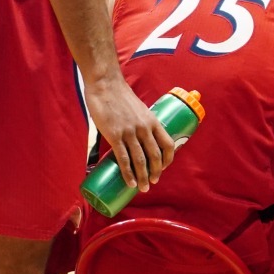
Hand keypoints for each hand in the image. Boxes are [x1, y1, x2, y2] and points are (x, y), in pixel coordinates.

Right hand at [85, 70, 175, 191]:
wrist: (105, 85)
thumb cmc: (120, 97)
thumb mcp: (139, 110)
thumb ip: (141, 124)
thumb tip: (138, 139)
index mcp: (153, 121)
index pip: (168, 144)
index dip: (168, 159)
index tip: (163, 168)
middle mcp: (144, 128)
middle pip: (155, 156)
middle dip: (155, 173)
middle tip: (152, 183)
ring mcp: (130, 132)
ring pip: (140, 160)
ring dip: (142, 177)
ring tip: (142, 188)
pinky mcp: (115, 136)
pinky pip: (123, 159)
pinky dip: (128, 173)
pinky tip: (129, 182)